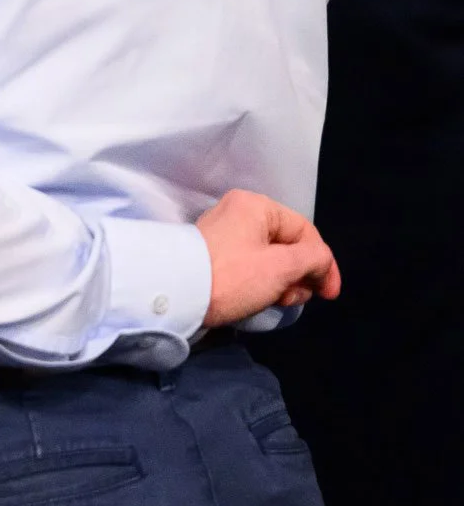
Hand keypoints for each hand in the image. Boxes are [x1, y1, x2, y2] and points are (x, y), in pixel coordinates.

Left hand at [195, 189, 340, 327]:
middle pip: (288, 245)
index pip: (305, 231)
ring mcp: (224, 234)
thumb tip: (320, 263)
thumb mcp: (282, 266)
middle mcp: (238, 212)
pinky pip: (251, 266)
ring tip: (275, 300)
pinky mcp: (214, 255)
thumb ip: (313, 259)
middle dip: (299, 275)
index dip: (323, 263)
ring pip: (271, 259)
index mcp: (255, 205)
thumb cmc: (232, 276)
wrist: (176, 295)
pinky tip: (260, 299)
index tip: (328, 294)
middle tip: (292, 298)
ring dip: (282, 282)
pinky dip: (262, 283)